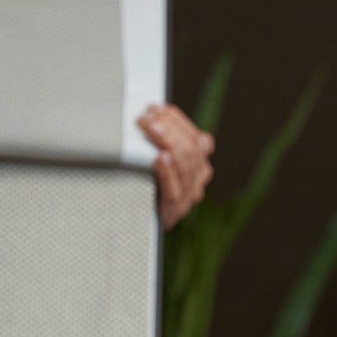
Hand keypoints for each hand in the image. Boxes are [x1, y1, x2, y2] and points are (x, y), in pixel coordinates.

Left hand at [140, 103, 215, 229]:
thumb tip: (151, 111)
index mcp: (200, 166)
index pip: (198, 141)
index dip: (177, 121)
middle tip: (146, 118)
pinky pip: (174, 190)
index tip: (156, 108)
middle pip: (192, 150)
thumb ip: (162, 142)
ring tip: (149, 128)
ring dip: (167, 142)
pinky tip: (159, 158)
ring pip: (186, 165)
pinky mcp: (172, 211)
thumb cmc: (145, 186)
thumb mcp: (158, 163)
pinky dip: (167, 171)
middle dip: (169, 128)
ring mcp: (187, 197)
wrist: (137, 228)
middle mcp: (198, 181)